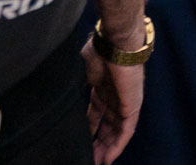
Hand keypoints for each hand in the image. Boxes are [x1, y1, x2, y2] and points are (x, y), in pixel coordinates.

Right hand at [83, 37, 144, 163]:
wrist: (116, 43)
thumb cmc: (99, 50)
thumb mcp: (82, 69)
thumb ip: (78, 84)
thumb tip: (63, 95)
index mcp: (102, 87)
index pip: (96, 114)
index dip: (89, 128)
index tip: (81, 141)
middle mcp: (114, 97)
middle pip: (107, 126)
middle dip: (98, 143)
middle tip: (89, 158)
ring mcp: (124, 102)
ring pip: (116, 132)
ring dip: (107, 149)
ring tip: (98, 163)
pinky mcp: (132, 106)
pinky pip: (126, 131)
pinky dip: (118, 145)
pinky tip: (109, 157)